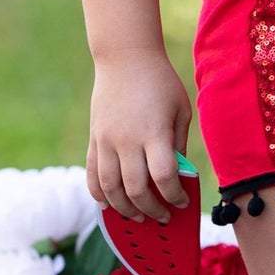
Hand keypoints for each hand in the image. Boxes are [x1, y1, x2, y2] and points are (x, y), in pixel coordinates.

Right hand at [86, 51, 192, 223]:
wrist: (125, 57)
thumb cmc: (160, 83)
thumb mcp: (180, 111)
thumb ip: (177, 146)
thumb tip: (178, 177)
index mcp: (153, 132)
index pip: (164, 177)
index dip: (175, 196)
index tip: (182, 202)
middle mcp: (127, 140)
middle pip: (135, 189)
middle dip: (151, 209)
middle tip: (162, 217)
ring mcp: (106, 140)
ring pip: (109, 188)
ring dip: (124, 209)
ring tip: (138, 217)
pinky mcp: (94, 138)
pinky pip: (91, 174)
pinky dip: (98, 194)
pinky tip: (109, 205)